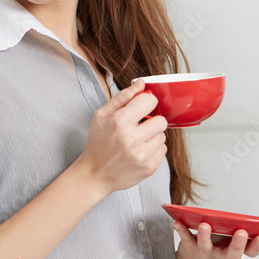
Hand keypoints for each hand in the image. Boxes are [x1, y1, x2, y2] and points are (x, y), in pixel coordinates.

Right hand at [76, 78, 168, 196]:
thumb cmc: (98, 144)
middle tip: (140, 127)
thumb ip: (122, 98)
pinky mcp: (148, 168)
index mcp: (119, 122)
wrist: (94, 174)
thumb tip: (140, 83)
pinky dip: (154, 150)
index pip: (149, 101)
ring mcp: (141, 155)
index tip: (140, 109)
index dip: (146, 103)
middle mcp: (132, 139)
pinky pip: (163, 150)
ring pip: (163, 136)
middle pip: (161, 120)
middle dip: (151, 122)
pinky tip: (140, 152)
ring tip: (138, 141)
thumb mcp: (101, 116)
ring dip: (152, 136)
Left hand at [174, 220, 258, 258]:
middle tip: (241, 231)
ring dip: (205, 235)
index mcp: (237, 251)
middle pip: (232, 254)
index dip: (258, 246)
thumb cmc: (222, 244)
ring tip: (205, 224)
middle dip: (237, 243)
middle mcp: (222, 254)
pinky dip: (181, 230)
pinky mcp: (189, 247)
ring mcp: (205, 252)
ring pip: (206, 246)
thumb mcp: (242, 240)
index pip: (251, 251)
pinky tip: (177, 221)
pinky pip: (185, 239)